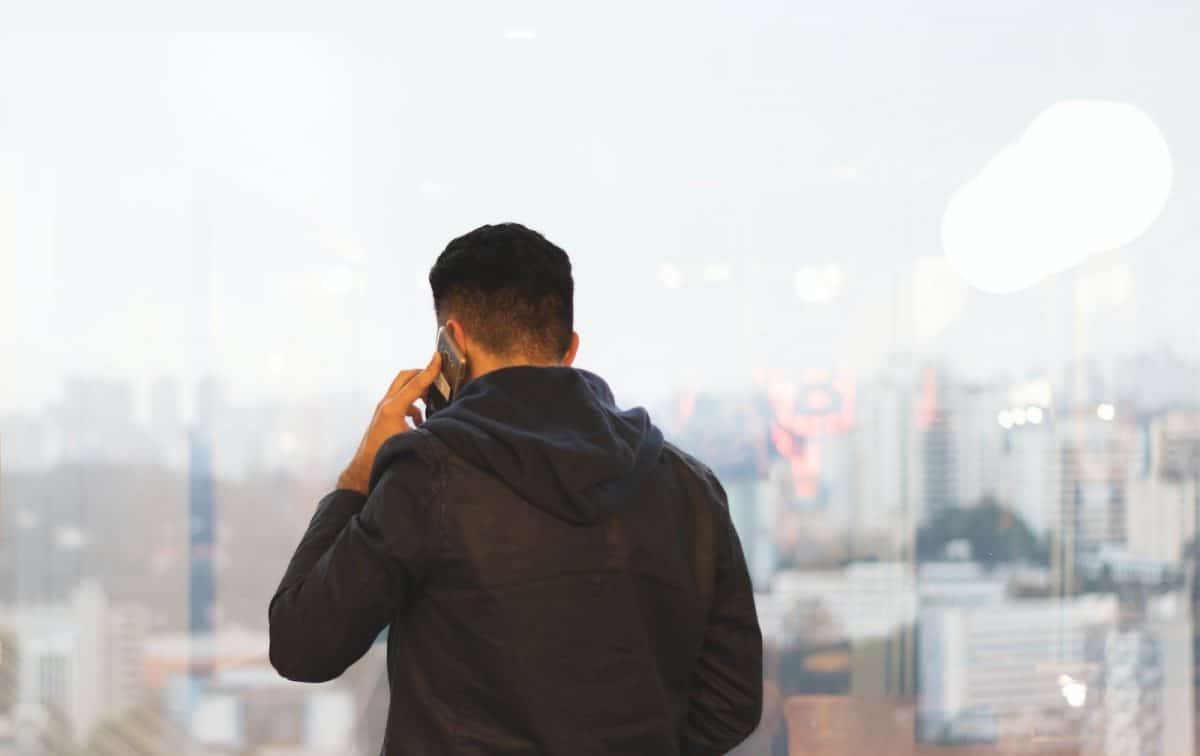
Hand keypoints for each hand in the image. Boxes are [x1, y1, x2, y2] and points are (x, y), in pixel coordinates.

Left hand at [337, 352, 441, 494]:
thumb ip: (428, 427)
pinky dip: (413, 406)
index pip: (415, 383)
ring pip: (402, 390)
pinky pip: (401, 403)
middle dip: (421, 374)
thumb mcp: (411, 441)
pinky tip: (420, 421)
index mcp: (393, 408)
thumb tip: (445, 421)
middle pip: (405, 378)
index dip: (429, 370)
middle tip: (437, 375)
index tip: (438, 358)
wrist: (364, 470)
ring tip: (432, 400)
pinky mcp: (383, 417)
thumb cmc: (384, 456)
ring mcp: (383, 410)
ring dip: (418, 391)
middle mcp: (386, 405)